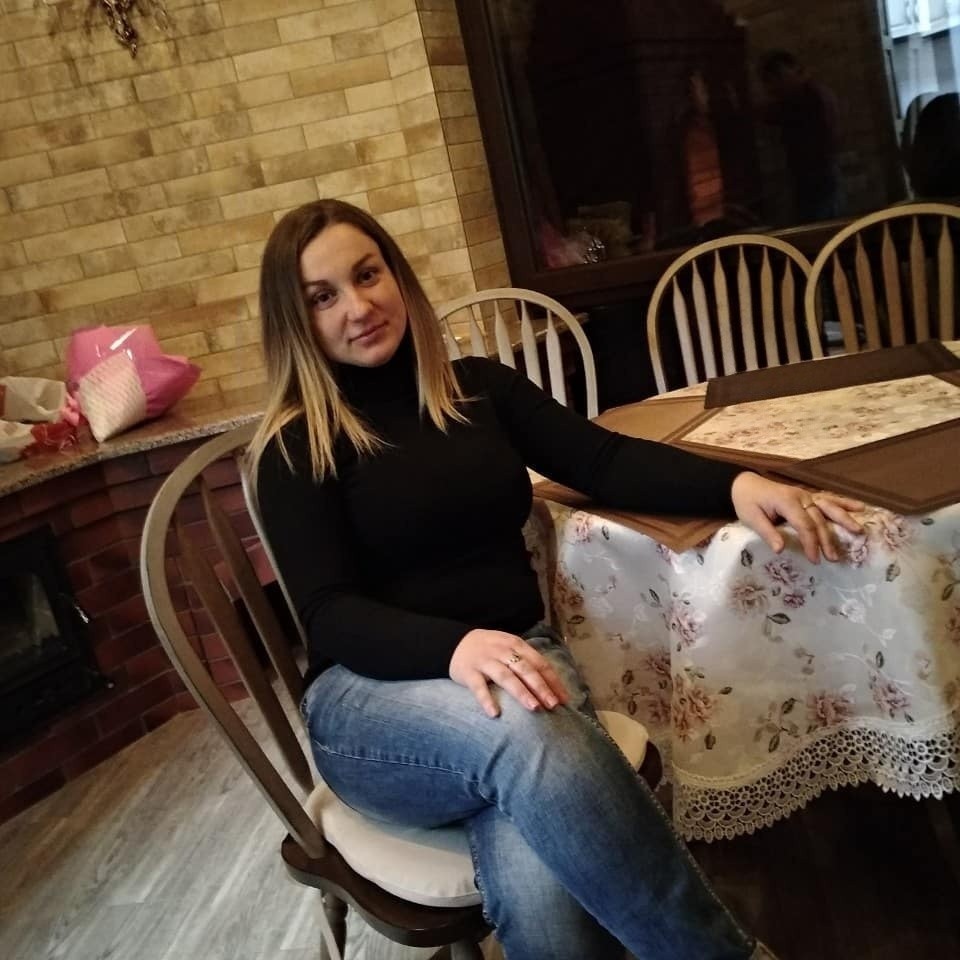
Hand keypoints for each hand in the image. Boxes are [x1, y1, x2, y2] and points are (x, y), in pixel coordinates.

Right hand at [449, 629, 569, 717]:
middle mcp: (502, 651)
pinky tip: (494, 713)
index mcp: (516, 645)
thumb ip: (528, 662)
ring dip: (521, 692)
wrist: (454, 643)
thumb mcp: (510, 648)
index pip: (539, 663)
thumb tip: (553, 687)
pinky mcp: (468, 672)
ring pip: (505, 677)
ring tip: (534, 707)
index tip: (564, 699)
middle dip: (541, 687)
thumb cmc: (490, 650)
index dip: (553, 681)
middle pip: (525, 669)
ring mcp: (484, 661)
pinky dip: (486, 700)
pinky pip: (478, 687)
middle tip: (553, 705)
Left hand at [731, 471, 863, 562]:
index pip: (804, 524)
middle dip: (827, 539)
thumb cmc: (747, 502)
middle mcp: (801, 496)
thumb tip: (780, 550)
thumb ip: (767, 532)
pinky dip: (844, 503)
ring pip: (829, 507)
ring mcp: (806, 495)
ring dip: (844, 519)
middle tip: (833, 558)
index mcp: (786, 501)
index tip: (814, 559)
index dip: (811, 542)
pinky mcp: (807, 496)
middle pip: (819, 519)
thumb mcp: (751, 518)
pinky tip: (860, 507)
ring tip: (858, 531)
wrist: (744, 484)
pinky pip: (828, 499)